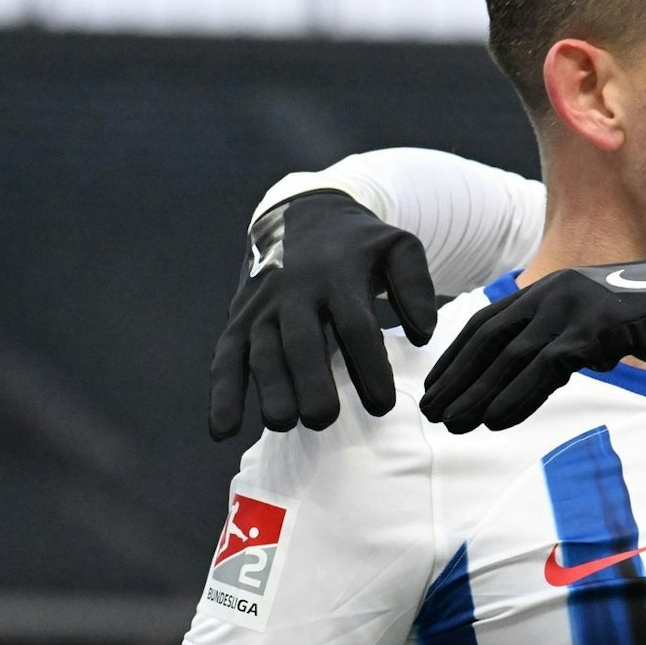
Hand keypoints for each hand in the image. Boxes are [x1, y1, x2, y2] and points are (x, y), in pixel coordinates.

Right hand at [209, 191, 437, 438]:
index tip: (384, 405)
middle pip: (301, 342)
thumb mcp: (398, 247)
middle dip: (310, 382)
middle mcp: (295, 291)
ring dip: (268, 389)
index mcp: (338, 276)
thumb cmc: (359, 245)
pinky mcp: (238, 320)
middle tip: (324, 418)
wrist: (303, 212)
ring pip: (261, 351)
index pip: (355, 326)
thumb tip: (424, 335)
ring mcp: (262, 306)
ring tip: (283, 423)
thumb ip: (416, 286)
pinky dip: (222, 395)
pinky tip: (223, 431)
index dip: (369, 367)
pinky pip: (225, 358)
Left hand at [419, 255, 645, 432]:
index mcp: (551, 289)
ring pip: (511, 356)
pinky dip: (517, 396)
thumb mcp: (600, 326)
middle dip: (458, 378)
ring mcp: (575, 308)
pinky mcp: (596, 328)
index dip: (459, 358)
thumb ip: (567, 342)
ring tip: (454, 424)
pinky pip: (546, 367)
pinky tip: (496, 420)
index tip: (438, 388)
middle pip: (490, 339)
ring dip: (478, 393)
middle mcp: (555, 292)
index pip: (489, 323)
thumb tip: (538, 371)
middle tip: (432, 412)